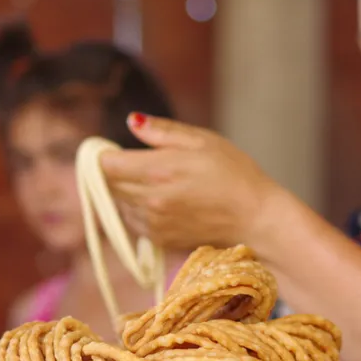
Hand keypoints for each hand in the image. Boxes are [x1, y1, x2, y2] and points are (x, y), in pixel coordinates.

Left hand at [99, 114, 279, 249]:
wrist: (255, 218)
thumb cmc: (234, 173)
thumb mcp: (202, 140)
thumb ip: (162, 131)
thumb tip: (131, 121)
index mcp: (158, 170)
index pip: (106, 165)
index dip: (104, 155)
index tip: (114, 149)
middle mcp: (150, 199)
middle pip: (107, 186)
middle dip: (113, 173)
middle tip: (134, 164)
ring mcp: (153, 223)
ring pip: (118, 205)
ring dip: (124, 193)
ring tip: (153, 183)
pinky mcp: (159, 239)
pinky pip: (132, 222)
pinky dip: (137, 211)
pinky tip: (160, 202)